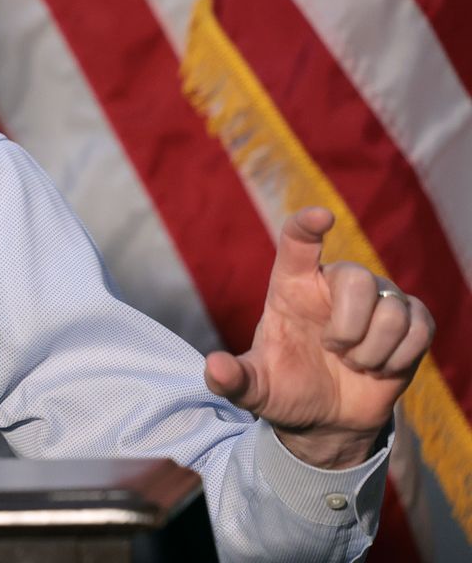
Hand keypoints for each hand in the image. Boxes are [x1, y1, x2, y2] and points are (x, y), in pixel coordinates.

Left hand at [204, 208, 432, 467]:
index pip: (298, 241)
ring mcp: (377, 299)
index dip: (308, 225)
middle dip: (348, 326)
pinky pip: (420, 326)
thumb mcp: (255, 389)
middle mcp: (335, 284)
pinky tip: (381, 368)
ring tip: (355, 364)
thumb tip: (214, 368)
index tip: (321, 217)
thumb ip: (232, 379)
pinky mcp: (410, 321)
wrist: (327, 417)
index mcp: (292, 286)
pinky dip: (399, 357)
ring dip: (372, 350)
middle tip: (335, 351)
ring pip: (392, 310)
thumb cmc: (287, 388)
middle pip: (358, 278)